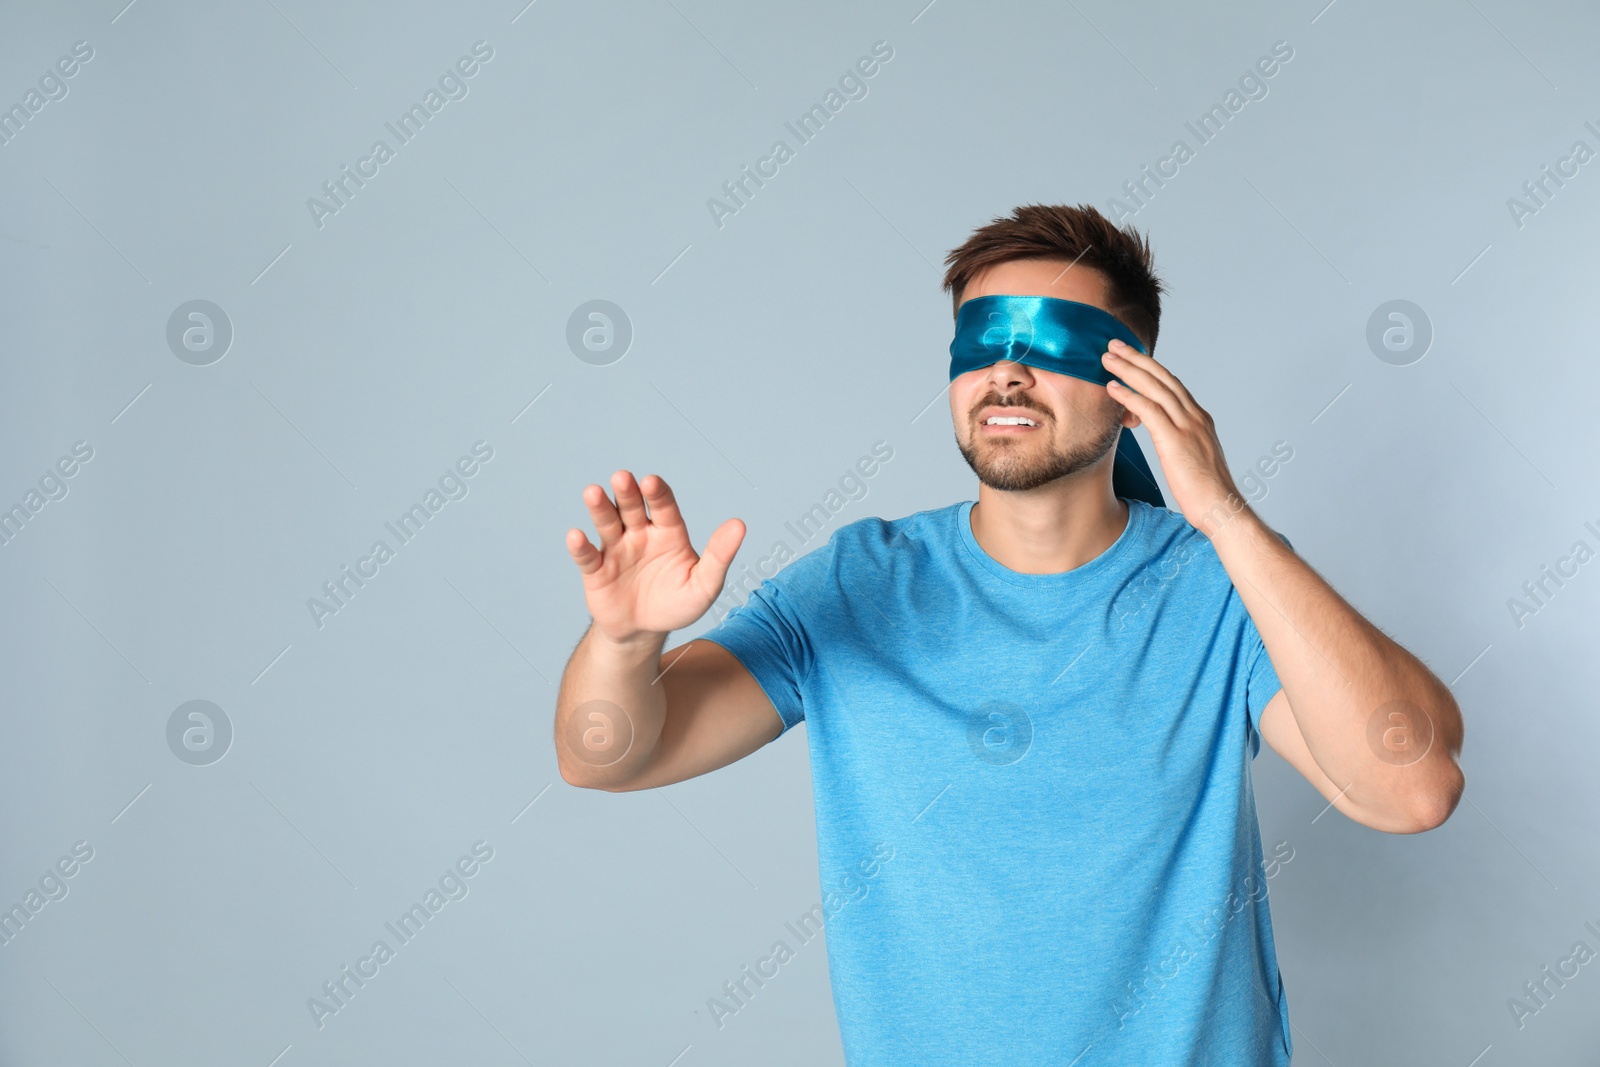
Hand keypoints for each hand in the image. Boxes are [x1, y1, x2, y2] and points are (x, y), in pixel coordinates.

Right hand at [565, 471, 745, 644]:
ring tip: (593, 493)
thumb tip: (739, 525)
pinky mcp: (596, 570)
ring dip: (600, 508)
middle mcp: (640, 534)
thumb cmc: (676, 604)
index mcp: (668, 533)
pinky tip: (577, 536)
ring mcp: (616, 550)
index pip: (664, 507)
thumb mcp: (704, 584)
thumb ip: (719, 556)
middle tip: (623, 478)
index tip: (652, 482)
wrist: (644, 633)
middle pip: (632, 507)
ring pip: (607, 523)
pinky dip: (580, 546)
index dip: (658, 493)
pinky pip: (587, 556)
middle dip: (627, 492)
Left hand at [1100, 340, 1249, 537]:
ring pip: (1155, 388)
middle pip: (1162, 378)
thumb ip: (1180, 442)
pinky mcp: (1175, 440)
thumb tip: (1165, 438)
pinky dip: (1129, 396)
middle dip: (1137, 358)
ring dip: (1128, 370)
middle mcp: (1195, 416)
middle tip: (1114, 343)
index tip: (1132, 355)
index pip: (1172, 384)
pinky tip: (1112, 388)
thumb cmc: (1206, 491)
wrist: (1221, 507)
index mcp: (1199, 419)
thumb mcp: (1192, 458)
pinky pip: (1149, 410)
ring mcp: (1187, 426)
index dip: (1150, 367)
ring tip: (1107, 358)